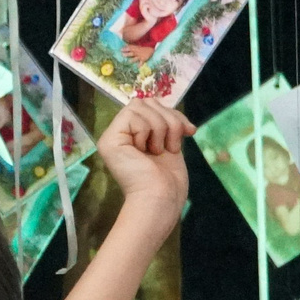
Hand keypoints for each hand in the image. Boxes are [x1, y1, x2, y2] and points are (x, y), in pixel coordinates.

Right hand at [96, 99, 192, 219]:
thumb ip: (166, 123)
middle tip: (171, 145)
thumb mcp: (171, 142)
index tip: (189, 132)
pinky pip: (133, 116)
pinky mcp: (109, 140)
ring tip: (159, 151)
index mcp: (135, 134)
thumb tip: (174, 109)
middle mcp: (121, 133)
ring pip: (141, 105)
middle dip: (168, 119)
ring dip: (160, 128)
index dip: (173, 113)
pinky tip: (145, 152)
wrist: (160, 198)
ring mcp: (112, 136)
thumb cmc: (167, 180)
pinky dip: (147, 132)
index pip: (152, 105)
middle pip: (146, 101)